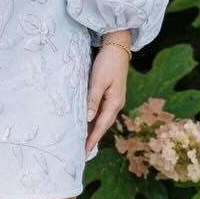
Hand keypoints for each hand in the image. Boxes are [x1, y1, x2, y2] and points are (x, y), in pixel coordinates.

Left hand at [85, 38, 131, 158]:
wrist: (117, 46)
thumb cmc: (108, 62)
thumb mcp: (98, 80)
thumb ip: (93, 99)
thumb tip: (88, 118)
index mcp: (114, 103)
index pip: (101, 126)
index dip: (92, 139)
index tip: (84, 152)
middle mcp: (116, 104)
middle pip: (103, 125)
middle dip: (93, 138)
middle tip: (82, 152)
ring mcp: (115, 99)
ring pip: (102, 119)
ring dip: (93, 129)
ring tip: (83, 140)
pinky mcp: (111, 94)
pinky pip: (102, 111)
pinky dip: (95, 119)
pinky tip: (88, 121)